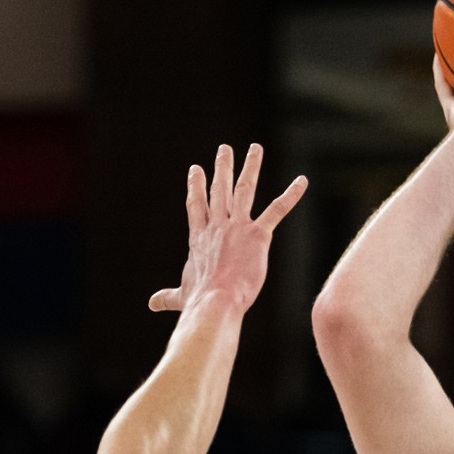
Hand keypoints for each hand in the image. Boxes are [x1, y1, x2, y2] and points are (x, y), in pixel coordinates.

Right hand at [149, 143, 307, 313]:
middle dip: (222, 168)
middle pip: (219, 190)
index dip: (196, 187)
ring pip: (244, 189)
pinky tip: (302, 181)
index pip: (196, 206)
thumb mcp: (181, 295)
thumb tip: (152, 304)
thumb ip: (168, 296)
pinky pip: (277, 209)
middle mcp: (217, 226)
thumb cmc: (199, 301)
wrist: (215, 301)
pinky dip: (291, 195)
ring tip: (255, 148)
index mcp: (199, 239)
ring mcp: (237, 227)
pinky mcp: (258, 234)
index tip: (196, 169)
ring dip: (250, 167)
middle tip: (225, 149)